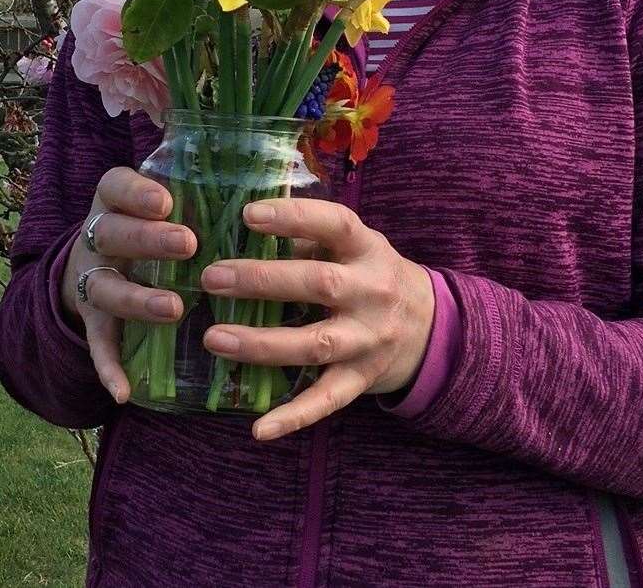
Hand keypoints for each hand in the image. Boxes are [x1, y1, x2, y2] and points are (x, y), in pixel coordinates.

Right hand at [61, 166, 197, 403]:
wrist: (100, 260)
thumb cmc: (155, 225)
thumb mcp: (171, 201)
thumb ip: (205, 193)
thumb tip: (277, 180)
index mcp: (116, 201)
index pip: (116, 186)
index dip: (137, 193)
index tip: (167, 202)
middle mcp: (98, 237)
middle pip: (111, 233)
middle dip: (149, 240)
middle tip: (188, 244)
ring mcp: (92, 279)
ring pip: (105, 288)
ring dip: (137, 299)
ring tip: (173, 308)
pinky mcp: (94, 320)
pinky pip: (98, 344)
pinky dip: (107, 367)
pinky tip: (124, 391)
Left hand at [198, 197, 434, 442]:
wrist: (430, 326)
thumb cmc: (370, 274)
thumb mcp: (354, 246)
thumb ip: (309, 240)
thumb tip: (243, 231)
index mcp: (367, 249)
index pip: (334, 225)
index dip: (294, 217)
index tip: (249, 215)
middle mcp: (372, 293)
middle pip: (318, 285)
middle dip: (262, 281)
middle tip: (212, 278)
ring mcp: (368, 339)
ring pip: (314, 344)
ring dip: (261, 343)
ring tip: (214, 338)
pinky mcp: (361, 379)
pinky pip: (326, 400)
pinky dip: (293, 416)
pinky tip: (259, 428)